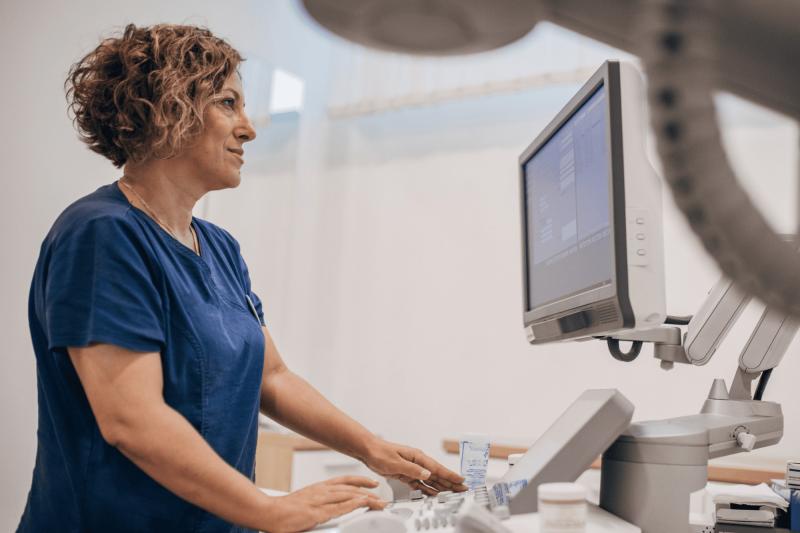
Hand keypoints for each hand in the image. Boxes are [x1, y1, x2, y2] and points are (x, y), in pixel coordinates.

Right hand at [262, 476, 386, 532]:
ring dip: (366, 498)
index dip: (360, 480)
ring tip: (378, 503)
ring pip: (348, 496)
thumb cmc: (283, 510)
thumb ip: (319, 502)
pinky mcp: (316, 512)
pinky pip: (338, 507)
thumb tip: (330, 508)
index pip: (344, 480)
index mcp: (318, 487)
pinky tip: (362, 505)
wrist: (268, 513)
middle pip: (350, 488)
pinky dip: (352, 505)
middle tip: (381, 497)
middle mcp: (321, 490)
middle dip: (368, 491)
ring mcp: (319, 501)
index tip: (372, 482)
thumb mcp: (305, 502)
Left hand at [364, 439, 466, 494]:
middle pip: (437, 475)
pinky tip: (433, 494)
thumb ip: (412, 470)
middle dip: (450, 482)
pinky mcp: (406, 474)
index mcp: (417, 457)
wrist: (368, 451)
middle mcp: (417, 462)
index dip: (450, 475)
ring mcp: (412, 468)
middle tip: (462, 489)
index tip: (461, 480)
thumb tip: (428, 474)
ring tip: (452, 493)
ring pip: (430, 480)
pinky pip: (420, 483)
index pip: (437, 468)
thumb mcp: (396, 463)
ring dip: (441, 487)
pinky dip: (427, 489)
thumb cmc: (380, 453)